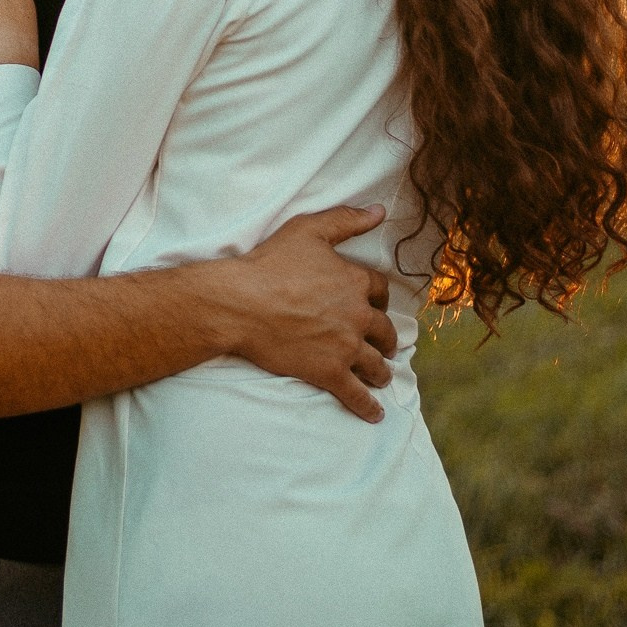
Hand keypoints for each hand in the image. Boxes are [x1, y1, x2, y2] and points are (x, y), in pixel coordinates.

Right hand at [202, 205, 399, 422]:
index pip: (380, 290)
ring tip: (381, 376)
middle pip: (384, 331)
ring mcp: (345, 347)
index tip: (377, 305)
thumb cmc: (269, 264)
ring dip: (381, 371)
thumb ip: (345, 220)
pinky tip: (375, 415)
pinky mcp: (328, 372)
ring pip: (375, 364)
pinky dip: (367, 407)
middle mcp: (357, 316)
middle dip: (387, 339)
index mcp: (355, 282)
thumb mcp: (307, 231)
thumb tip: (379, 212)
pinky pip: (355, 394)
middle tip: (385, 344)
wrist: (239, 303)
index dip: (380, 298)